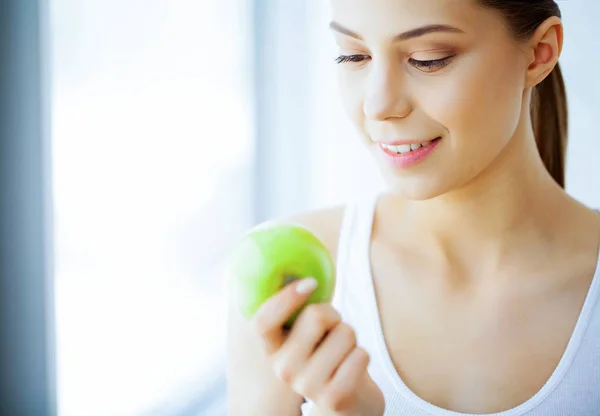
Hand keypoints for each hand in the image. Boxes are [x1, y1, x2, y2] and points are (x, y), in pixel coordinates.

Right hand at [251, 277, 384, 415]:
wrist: (348, 402)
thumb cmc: (329, 354)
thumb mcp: (309, 333)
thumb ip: (303, 309)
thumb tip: (304, 272)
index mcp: (272, 349)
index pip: (263, 321)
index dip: (285, 298)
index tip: (309, 283)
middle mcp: (283, 369)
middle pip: (316, 315)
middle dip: (334, 315)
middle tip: (333, 330)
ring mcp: (307, 386)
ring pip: (345, 333)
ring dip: (352, 338)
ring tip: (344, 354)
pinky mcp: (334, 398)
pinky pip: (360, 354)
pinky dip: (363, 356)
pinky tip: (353, 369)